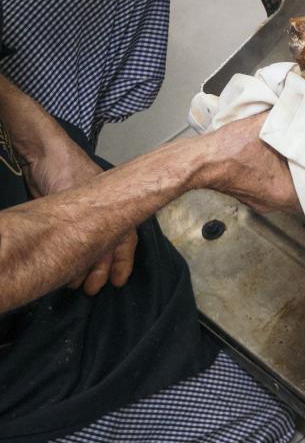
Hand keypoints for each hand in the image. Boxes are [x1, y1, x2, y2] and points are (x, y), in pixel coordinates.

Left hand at [23, 131, 136, 294]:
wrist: (42, 153)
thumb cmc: (66, 168)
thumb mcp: (82, 195)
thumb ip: (90, 222)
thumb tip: (96, 253)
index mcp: (114, 207)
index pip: (125, 240)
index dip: (123, 262)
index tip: (119, 282)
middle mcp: (102, 213)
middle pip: (108, 247)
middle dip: (102, 270)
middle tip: (93, 289)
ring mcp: (83, 215)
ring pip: (91, 247)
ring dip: (86, 267)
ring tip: (77, 285)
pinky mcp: (63, 217)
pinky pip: (74, 242)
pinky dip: (72, 257)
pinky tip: (65, 269)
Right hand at [202, 113, 299, 213]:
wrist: (198, 160)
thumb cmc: (228, 150)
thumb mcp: (266, 126)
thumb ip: (288, 116)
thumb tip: (300, 105)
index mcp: (286, 192)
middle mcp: (276, 203)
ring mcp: (263, 202)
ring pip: (291, 190)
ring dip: (296, 173)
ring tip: (299, 155)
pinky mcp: (251, 196)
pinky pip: (274, 188)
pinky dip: (280, 175)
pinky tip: (277, 159)